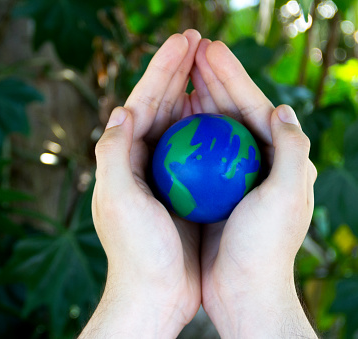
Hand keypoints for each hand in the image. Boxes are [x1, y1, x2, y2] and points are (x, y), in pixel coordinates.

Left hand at [79, 30, 201, 337]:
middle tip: (199, 39)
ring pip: (180, 124)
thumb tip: (121, 108)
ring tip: (210, 65)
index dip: (161, 69)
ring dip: (194, 92)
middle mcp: (140, 159)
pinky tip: (222, 115)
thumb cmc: (135, 251)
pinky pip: (198, 150)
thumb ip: (113, 154)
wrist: (154, 293)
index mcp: (123, 156)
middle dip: (177, 70)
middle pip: (161, 105)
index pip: (143, 102)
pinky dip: (208, 128)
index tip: (184, 40)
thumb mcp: (118, 201)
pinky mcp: (182, 189)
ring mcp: (162, 173)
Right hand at [191, 39, 317, 336]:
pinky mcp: (212, 193)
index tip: (208, 48)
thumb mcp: (287, 197)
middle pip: (231, 111)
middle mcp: (258, 164)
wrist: (242, 292)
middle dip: (211, 78)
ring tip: (179, 72)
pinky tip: (170, 118)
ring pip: (212, 128)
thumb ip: (292, 150)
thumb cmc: (265, 248)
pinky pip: (196, 153)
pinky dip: (185, 132)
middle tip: (189, 48)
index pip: (254, 106)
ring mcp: (232, 178)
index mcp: (281, 159)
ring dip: (196, 97)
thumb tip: (282, 107)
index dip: (231, 75)